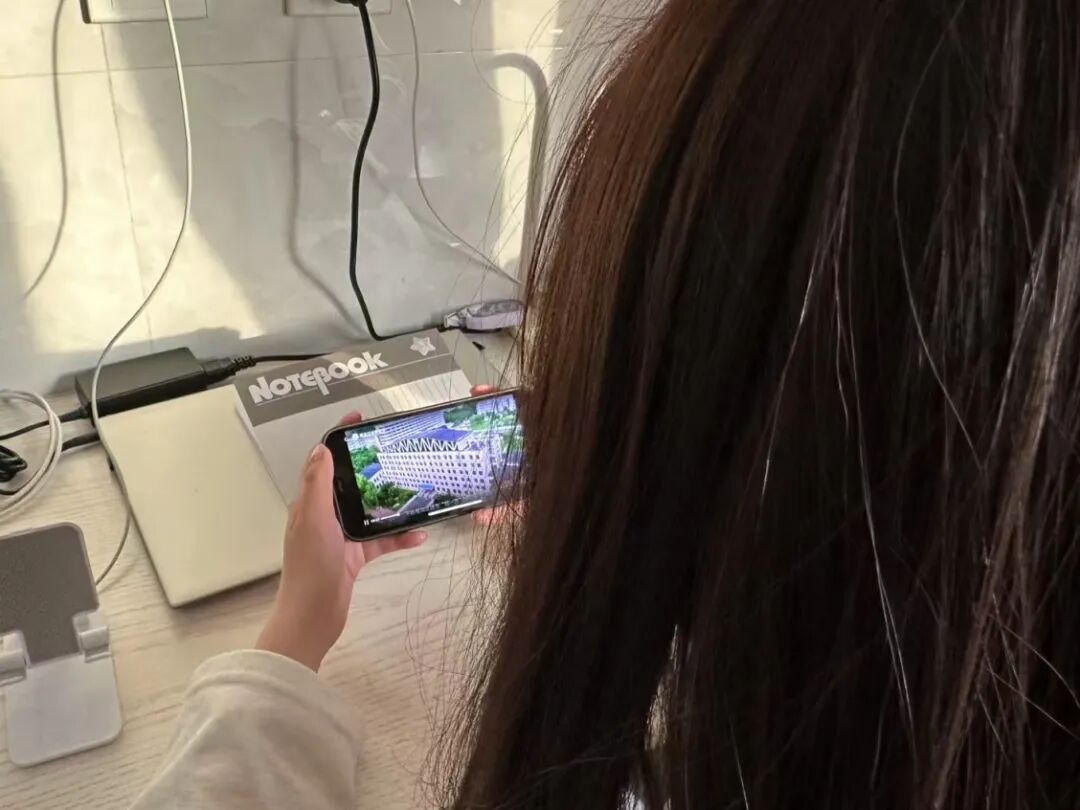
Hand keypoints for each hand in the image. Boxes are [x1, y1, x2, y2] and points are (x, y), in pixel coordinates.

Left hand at [256, 410, 426, 671]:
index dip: (340, 436)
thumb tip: (322, 448)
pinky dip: (399, 537)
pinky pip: (381, 540)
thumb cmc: (311, 569)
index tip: (361, 417)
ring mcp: (341, 536)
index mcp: (310, 503)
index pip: (324, 459)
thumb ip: (317, 485)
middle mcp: (324, 515)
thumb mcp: (313, 521)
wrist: (312, 620)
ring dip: (392, 502)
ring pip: (370, 510)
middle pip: (351, 481)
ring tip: (418, 489)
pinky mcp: (355, 556)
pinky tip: (419, 535)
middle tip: (400, 450)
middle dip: (374, 465)